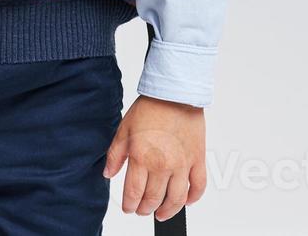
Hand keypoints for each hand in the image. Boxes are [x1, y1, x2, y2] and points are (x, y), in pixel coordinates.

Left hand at [102, 95, 206, 220]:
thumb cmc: (150, 108)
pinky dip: (193, 198)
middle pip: (154, 199)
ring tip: (161, 213)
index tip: (128, 208)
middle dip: (145, 209)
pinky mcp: (198, 159)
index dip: (130, 205)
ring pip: (176, 199)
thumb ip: (115, 155)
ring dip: (168, 210)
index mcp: (142, 158)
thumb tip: (108, 174)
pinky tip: (186, 201)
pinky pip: (199, 186)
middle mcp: (163, 165)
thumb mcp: (124, 130)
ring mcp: (182, 164)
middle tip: (142, 210)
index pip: (134, 193)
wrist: (175, 93)